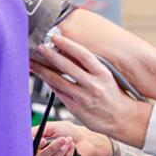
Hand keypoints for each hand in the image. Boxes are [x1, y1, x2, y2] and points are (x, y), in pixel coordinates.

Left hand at [31, 31, 151, 146]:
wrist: (122, 118)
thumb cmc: (114, 95)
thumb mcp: (108, 77)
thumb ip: (91, 67)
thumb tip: (71, 52)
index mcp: (103, 73)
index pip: (83, 54)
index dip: (67, 44)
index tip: (55, 37)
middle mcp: (93, 85)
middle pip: (67, 67)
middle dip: (50, 55)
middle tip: (39, 46)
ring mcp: (83, 97)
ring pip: (58, 81)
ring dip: (43, 70)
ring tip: (33, 62)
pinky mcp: (76, 108)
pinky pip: (59, 93)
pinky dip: (49, 84)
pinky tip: (42, 77)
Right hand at [33, 120, 111, 155]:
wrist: (86, 141)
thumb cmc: (69, 133)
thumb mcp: (53, 127)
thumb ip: (38, 130)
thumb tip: (27, 135)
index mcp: (36, 151)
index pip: (28, 153)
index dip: (35, 148)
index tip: (42, 140)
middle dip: (52, 149)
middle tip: (62, 139)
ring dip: (61, 153)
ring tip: (69, 143)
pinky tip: (71, 151)